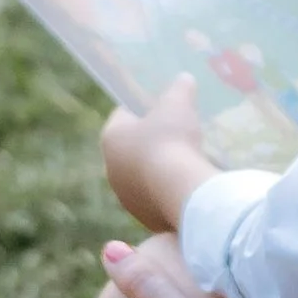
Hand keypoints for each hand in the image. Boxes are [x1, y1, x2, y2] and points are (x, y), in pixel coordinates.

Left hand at [100, 75, 210, 232]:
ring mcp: (125, 197)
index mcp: (110, 137)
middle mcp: (110, 169)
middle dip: (151, 141)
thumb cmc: (172, 138)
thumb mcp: (178, 102)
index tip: (163, 107)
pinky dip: (167, 190)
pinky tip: (187, 183)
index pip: (123, 115)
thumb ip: (179, 88)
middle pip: (131, 148)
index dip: (143, 108)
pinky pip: (155, 197)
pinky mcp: (143, 216)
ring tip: (186, 160)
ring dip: (158, 168)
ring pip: (142, 176)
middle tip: (177, 134)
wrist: (180, 189)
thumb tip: (184, 80)